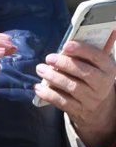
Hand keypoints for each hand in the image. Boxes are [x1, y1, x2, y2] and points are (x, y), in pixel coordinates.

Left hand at [35, 31, 115, 146]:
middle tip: (48, 58)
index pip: (98, 57)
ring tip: (40, 69)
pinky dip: (49, 94)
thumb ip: (91, 53)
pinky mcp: (79, 110)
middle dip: (64, 64)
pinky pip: (62, 102)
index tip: (66, 45)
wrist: (100, 110)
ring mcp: (91, 99)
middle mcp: (102, 84)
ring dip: (53, 77)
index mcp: (109, 69)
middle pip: (83, 72)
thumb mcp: (98, 67)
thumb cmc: (94, 80)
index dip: (82, 50)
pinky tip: (38, 87)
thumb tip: (88, 36)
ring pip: (72, 87)